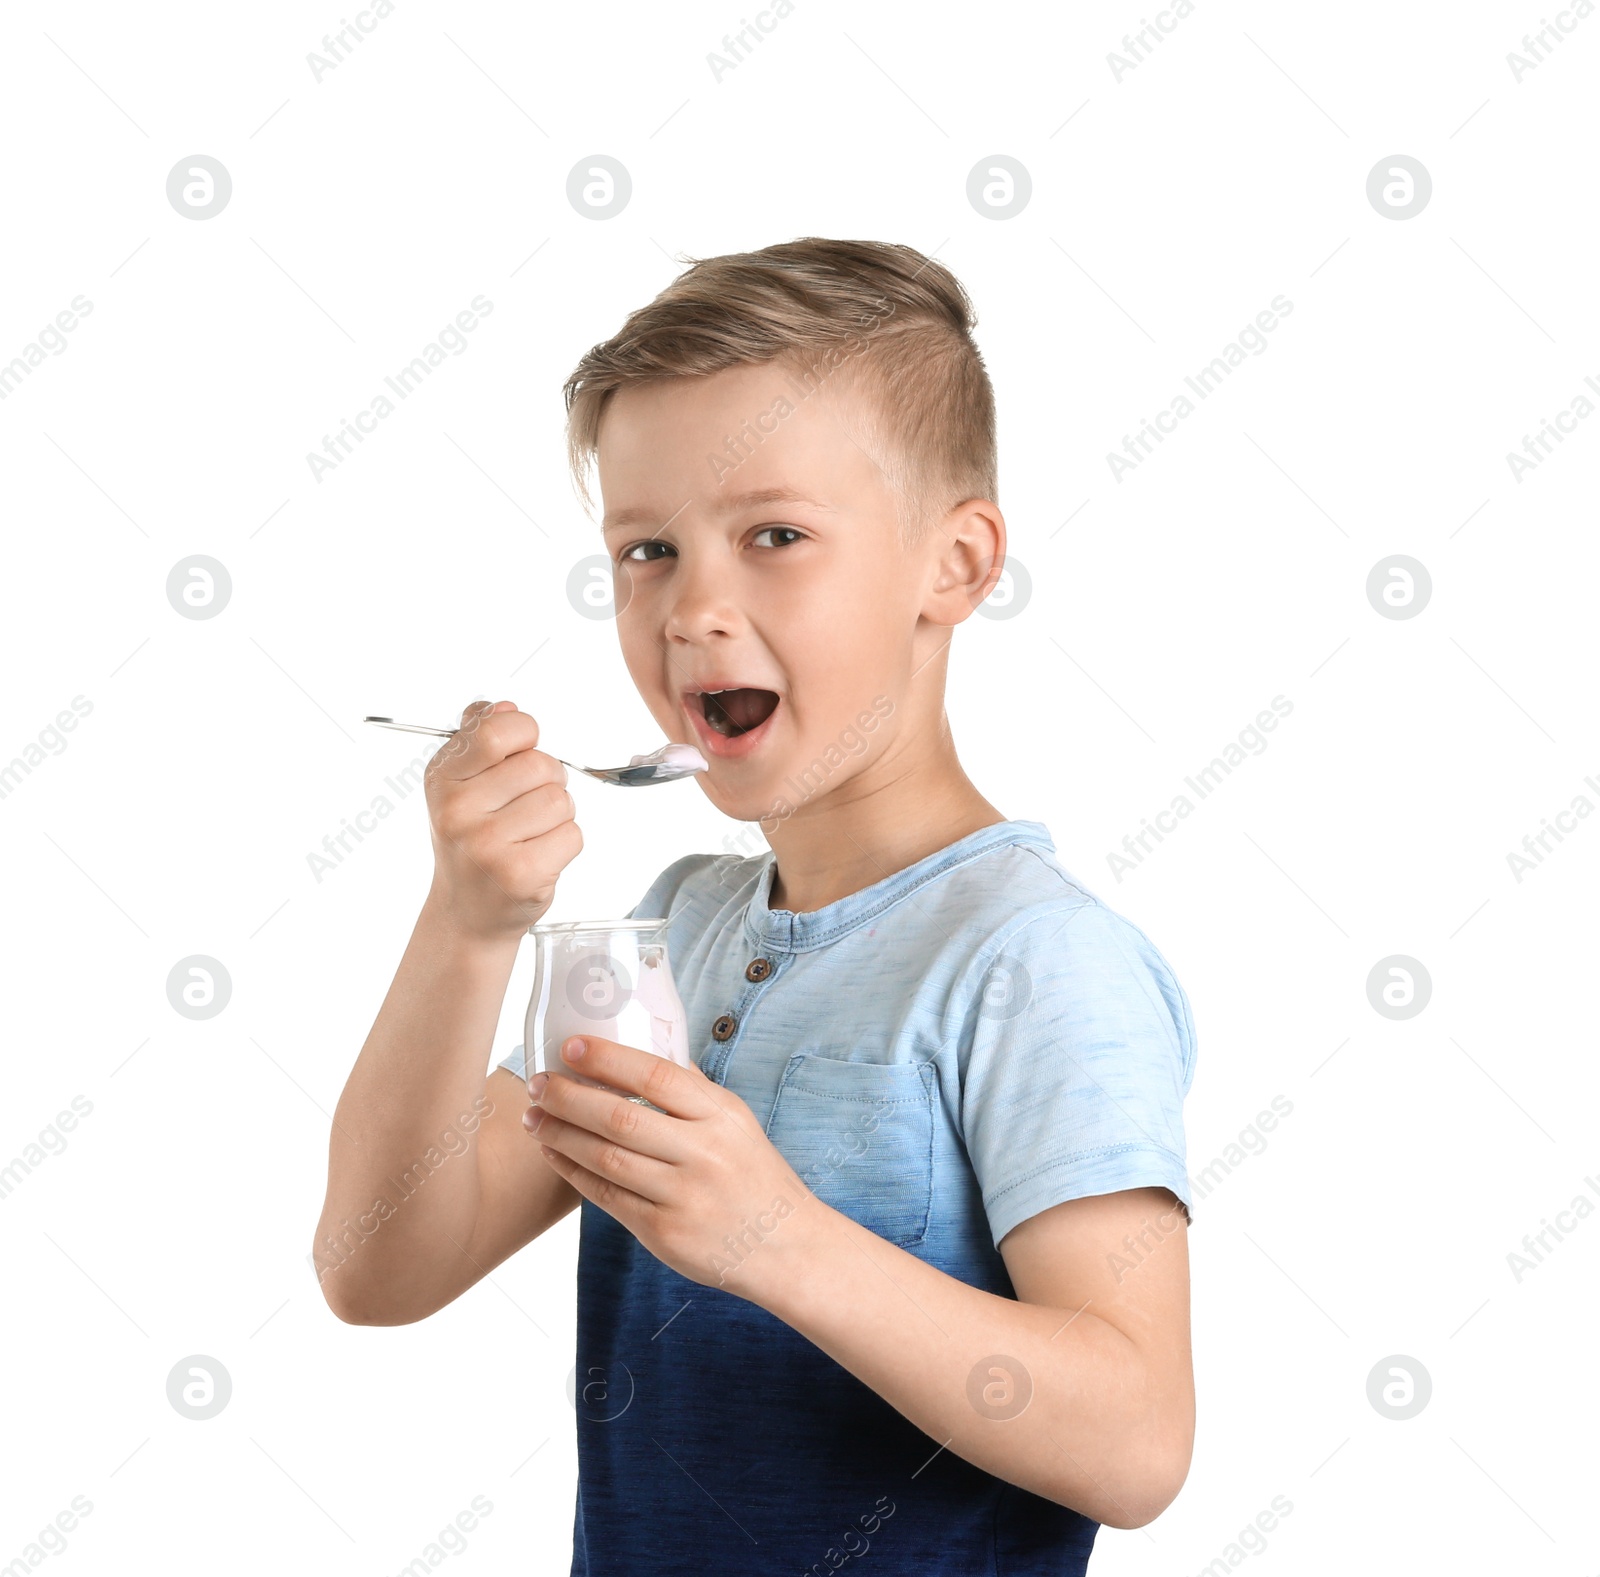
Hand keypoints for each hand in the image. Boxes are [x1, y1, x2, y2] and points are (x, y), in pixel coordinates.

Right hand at [423, 699, 580, 941]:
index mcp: (443, 779)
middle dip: (548, 780)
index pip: (497, 730)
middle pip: (542, 765)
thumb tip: (505, 706)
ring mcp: (487, 846)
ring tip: (530, 832)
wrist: (467, 911)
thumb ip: (479, 737)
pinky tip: (538, 855)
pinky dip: (565, 843)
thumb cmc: (471, 839)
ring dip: (558, 814)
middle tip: (527, 804)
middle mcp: (458, 811)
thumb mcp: (459, 784)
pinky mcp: (519, 875)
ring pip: (561, 800)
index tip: (521, 750)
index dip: (525, 732)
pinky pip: (572, 834)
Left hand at [524, 1035, 820, 1295]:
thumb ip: (692, 1090)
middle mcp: (703, 1153)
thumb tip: (644, 1048)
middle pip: (621, 1118)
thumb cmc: (754, 1175)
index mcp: (720, 1115)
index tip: (571, 1045)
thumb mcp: (736, 1122)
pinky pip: (606, 1196)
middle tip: (538, 1082)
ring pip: (606, 1157)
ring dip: (561, 1134)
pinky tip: (554, 1153)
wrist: (784, 1246)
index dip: (609, 1059)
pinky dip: (573, 1172)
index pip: (656, 1077)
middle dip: (569, 1097)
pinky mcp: (663, 1232)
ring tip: (534, 1116)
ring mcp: (682, 1195)